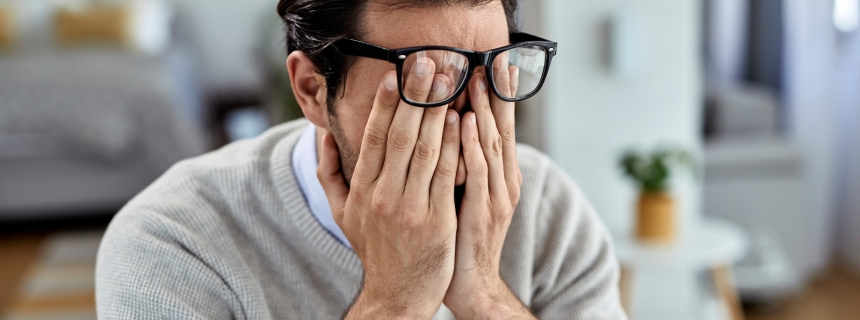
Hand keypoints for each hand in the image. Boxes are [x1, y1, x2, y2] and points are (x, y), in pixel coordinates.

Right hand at [317, 58, 461, 318]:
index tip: (395, 74)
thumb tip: (321, 135)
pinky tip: (461, 120)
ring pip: (426, 151)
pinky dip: (454, 145)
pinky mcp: (438, 221)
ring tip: (448, 81)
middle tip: (428, 63)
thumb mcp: (341, 213)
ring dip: (438, 112)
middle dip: (415, 96)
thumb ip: (328, 172)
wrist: (397, 295)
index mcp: (361, 191)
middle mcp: (383, 197)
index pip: (374, 138)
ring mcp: (411, 210)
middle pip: (401, 137)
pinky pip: (447, 175)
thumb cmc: (373, 249)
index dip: (385, 104)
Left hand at [443, 63, 532, 318]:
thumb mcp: (467, 196)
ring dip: (483, 111)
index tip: (495, 65)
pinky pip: (477, 172)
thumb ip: (465, 165)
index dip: (499, 97)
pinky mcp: (483, 212)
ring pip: (490, 146)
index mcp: (500, 177)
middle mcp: (504, 183)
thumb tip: (453, 131)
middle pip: (501, 131)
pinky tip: (464, 123)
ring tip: (477, 80)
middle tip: (492, 61)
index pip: (500, 129)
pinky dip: (471, 145)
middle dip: (497, 95)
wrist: (471, 284)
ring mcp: (496, 197)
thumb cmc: (462, 238)